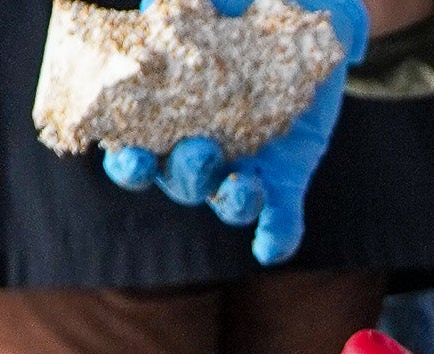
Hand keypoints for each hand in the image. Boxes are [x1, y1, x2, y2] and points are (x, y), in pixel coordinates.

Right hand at [102, 0, 370, 266]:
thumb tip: (169, 6)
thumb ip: (185, 7)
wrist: (306, 22)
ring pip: (226, 204)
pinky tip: (269, 248)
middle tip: (201, 150)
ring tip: (245, 184)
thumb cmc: (240, 8)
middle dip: (185, 174)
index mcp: (168, 115)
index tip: (130, 155)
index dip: (127, 162)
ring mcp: (242, 168)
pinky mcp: (284, 180)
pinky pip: (278, 222)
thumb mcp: (214, 1)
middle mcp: (198, 150)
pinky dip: (275, 238)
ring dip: (231, 201)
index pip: (134, 150)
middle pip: (179, 182)